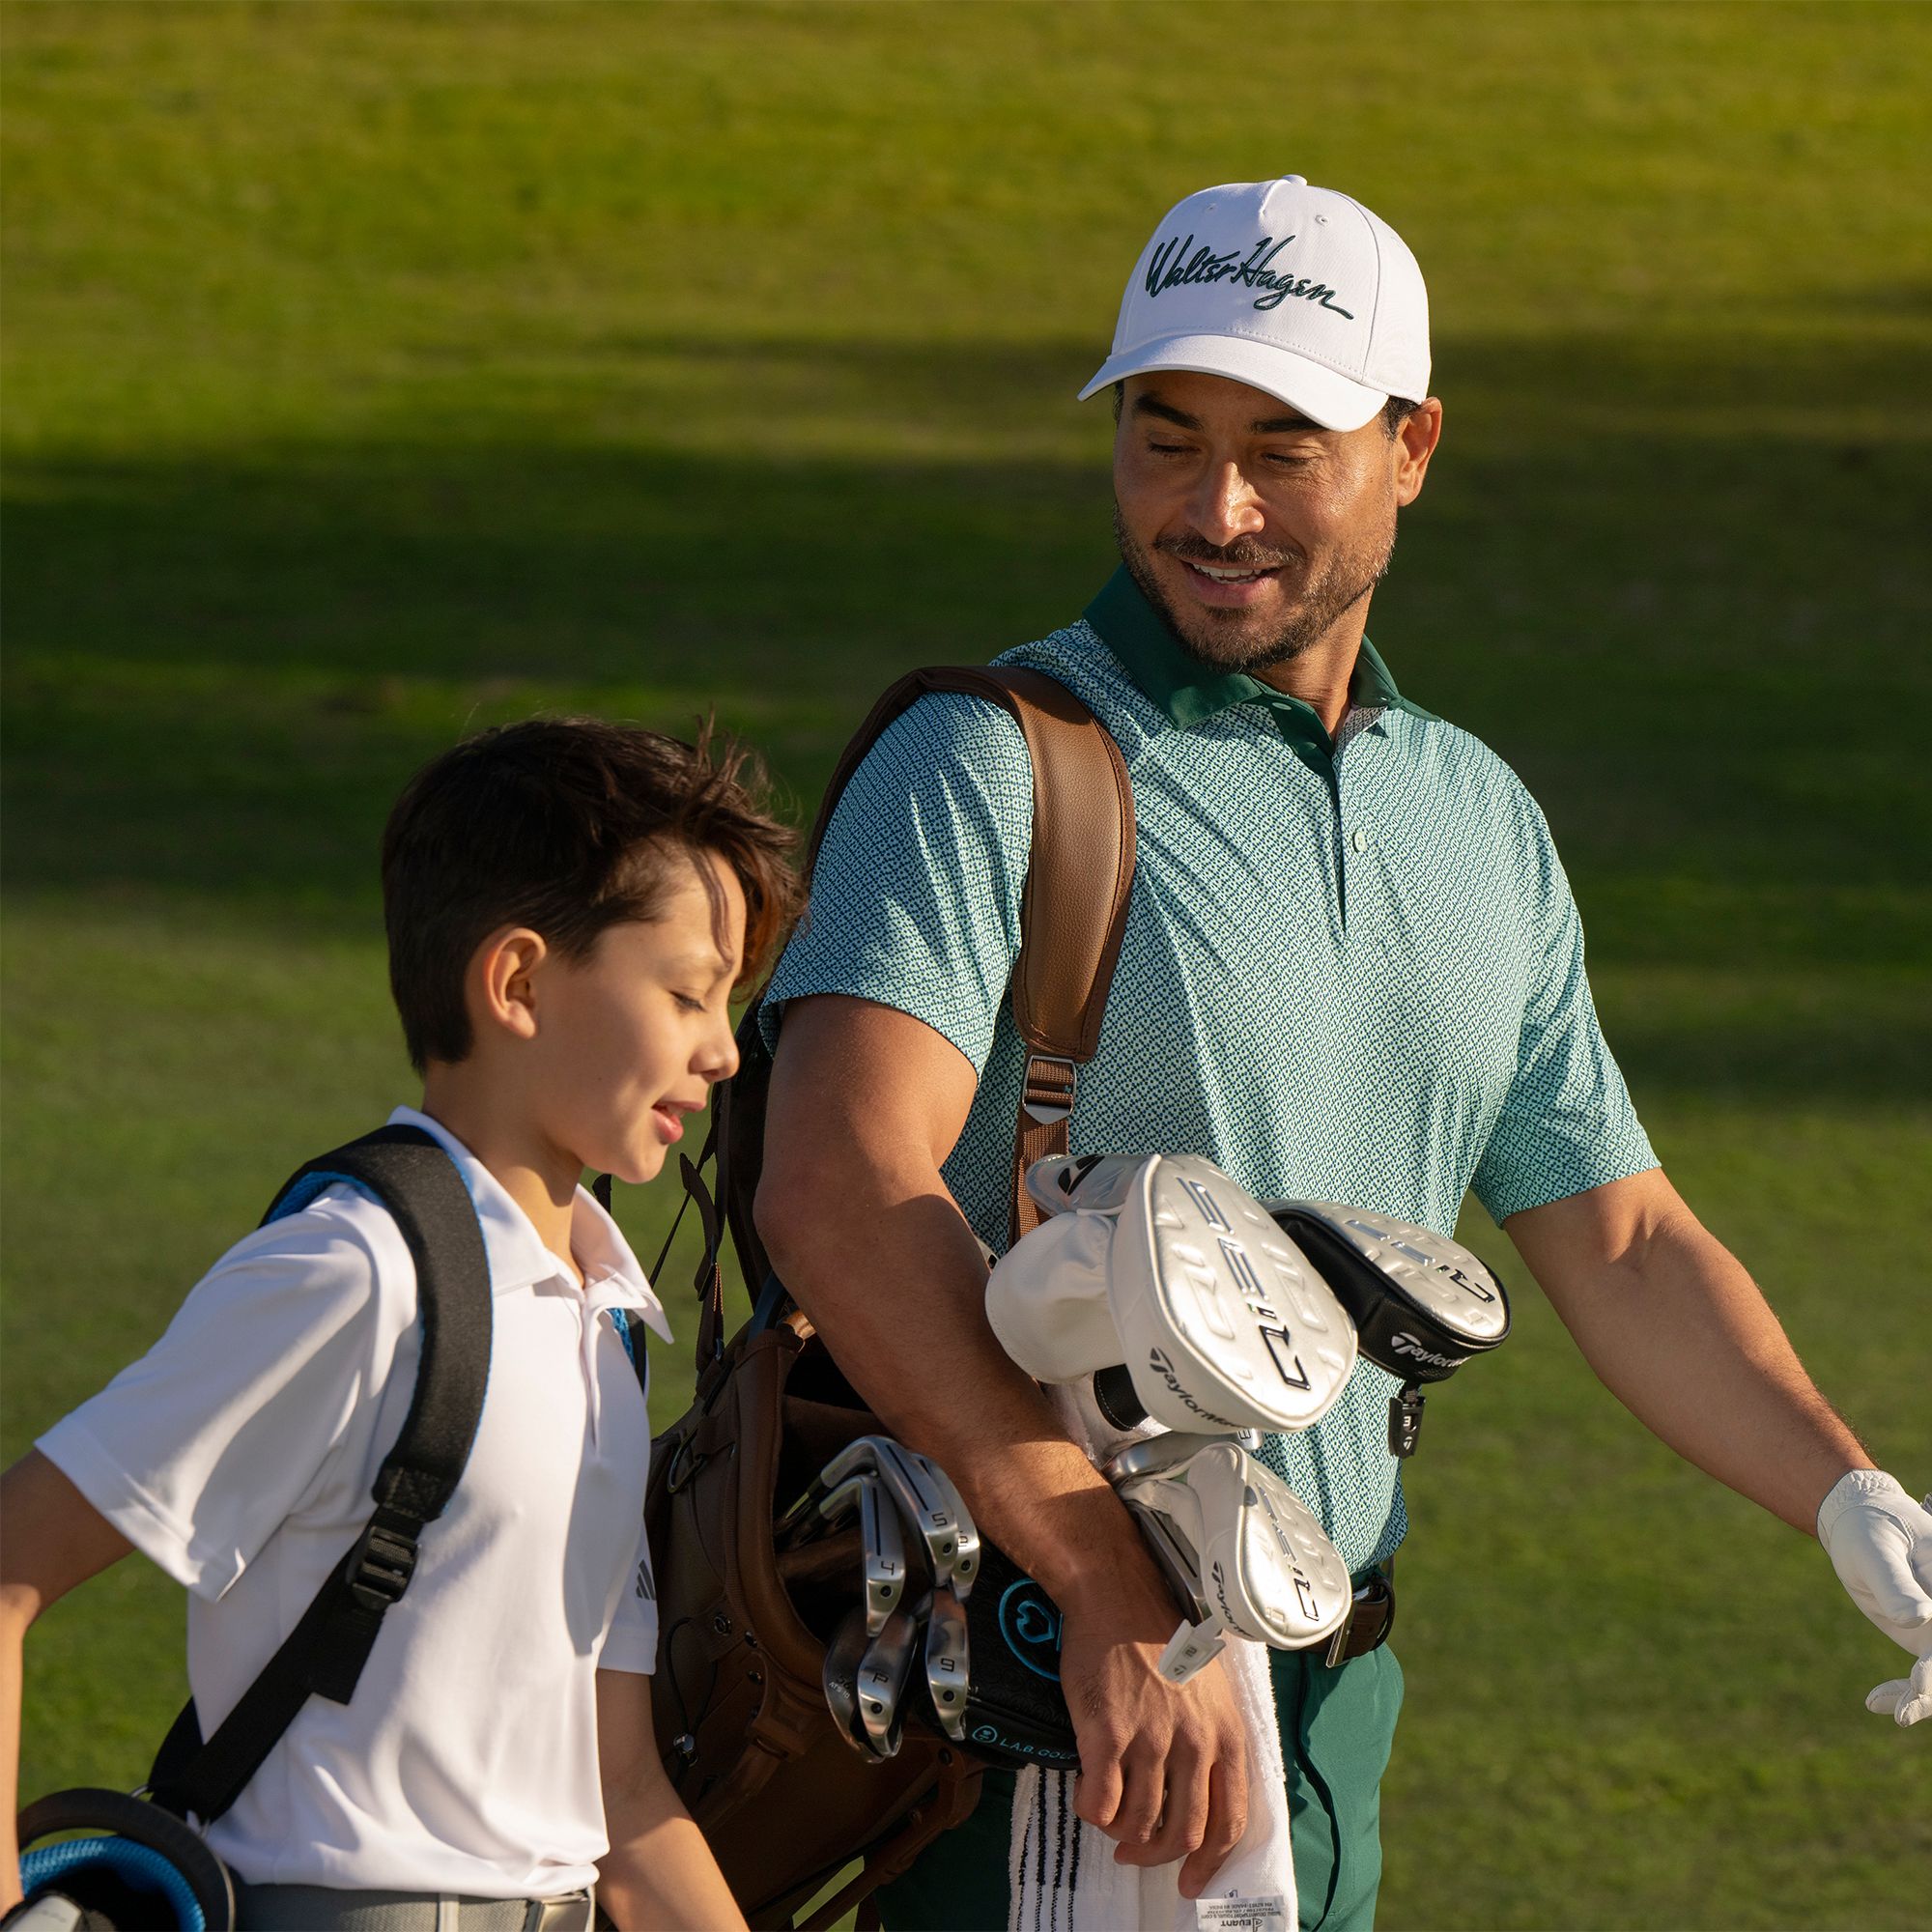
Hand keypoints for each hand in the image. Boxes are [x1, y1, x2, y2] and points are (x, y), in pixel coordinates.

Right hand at [1057, 1556, 1249, 1898]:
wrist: (1116, 1594)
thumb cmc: (1160, 1635)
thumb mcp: (1209, 1687)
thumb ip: (1209, 1737)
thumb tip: (1197, 1790)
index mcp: (1225, 1733)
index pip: (1230, 1821)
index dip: (1209, 1861)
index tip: (1190, 1880)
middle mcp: (1194, 1742)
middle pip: (1184, 1832)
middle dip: (1158, 1855)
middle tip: (1135, 1852)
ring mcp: (1151, 1739)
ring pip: (1140, 1823)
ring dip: (1122, 1833)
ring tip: (1110, 1819)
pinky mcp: (1108, 1734)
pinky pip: (1101, 1802)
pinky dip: (1092, 1811)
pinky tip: (1088, 1797)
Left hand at [1816, 1470, 1931, 1723]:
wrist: (1860, 1524)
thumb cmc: (1871, 1529)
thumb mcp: (1876, 1550)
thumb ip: (1896, 1583)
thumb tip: (1919, 1618)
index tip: (1923, 1678)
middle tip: (1905, 1711)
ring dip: (1922, 1699)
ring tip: (1895, 1714)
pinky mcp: (1923, 1639)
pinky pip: (1923, 1676)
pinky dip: (1906, 1692)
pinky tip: (1875, 1703)